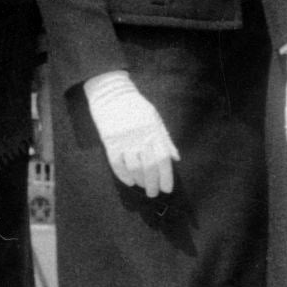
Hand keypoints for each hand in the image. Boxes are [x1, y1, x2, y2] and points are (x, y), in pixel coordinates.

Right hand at [81, 70, 176, 197]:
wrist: (111, 93)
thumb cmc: (136, 106)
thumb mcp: (155, 118)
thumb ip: (165, 139)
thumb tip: (176, 159)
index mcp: (154, 131)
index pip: (163, 159)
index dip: (167, 177)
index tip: (167, 189)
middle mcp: (141, 137)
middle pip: (149, 167)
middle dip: (153, 184)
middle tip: (154, 193)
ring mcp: (125, 139)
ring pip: (134, 167)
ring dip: (139, 181)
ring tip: (143, 187)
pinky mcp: (110, 141)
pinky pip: (116, 163)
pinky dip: (123, 175)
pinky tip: (129, 182)